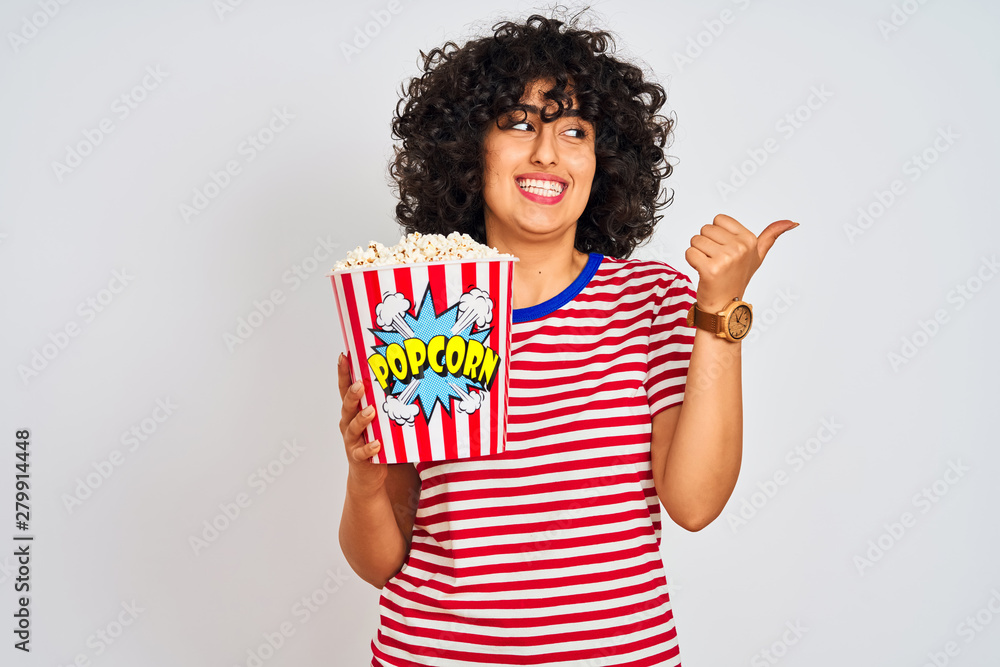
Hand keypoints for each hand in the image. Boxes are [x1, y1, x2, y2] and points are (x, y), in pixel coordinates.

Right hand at [338, 352, 387, 492]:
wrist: (368, 473)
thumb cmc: (376, 439)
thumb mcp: (379, 418)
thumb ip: (384, 402)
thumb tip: (407, 376)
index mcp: (352, 411)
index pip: (345, 388)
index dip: (343, 373)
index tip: (343, 356)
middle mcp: (348, 424)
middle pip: (347, 406)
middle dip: (353, 394)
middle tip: (360, 384)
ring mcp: (352, 441)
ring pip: (353, 428)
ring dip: (361, 419)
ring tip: (371, 412)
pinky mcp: (359, 458)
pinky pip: (362, 452)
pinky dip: (369, 448)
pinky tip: (377, 444)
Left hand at [685, 214, 798, 310]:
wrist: (726, 306)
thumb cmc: (738, 278)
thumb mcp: (758, 256)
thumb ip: (771, 236)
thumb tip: (792, 222)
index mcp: (749, 240)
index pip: (719, 219)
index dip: (717, 234)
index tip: (725, 249)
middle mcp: (740, 248)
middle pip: (705, 229)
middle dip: (706, 244)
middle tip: (716, 261)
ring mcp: (726, 259)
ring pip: (695, 240)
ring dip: (698, 253)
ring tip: (710, 266)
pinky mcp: (710, 270)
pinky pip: (690, 253)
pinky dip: (691, 262)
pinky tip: (703, 272)